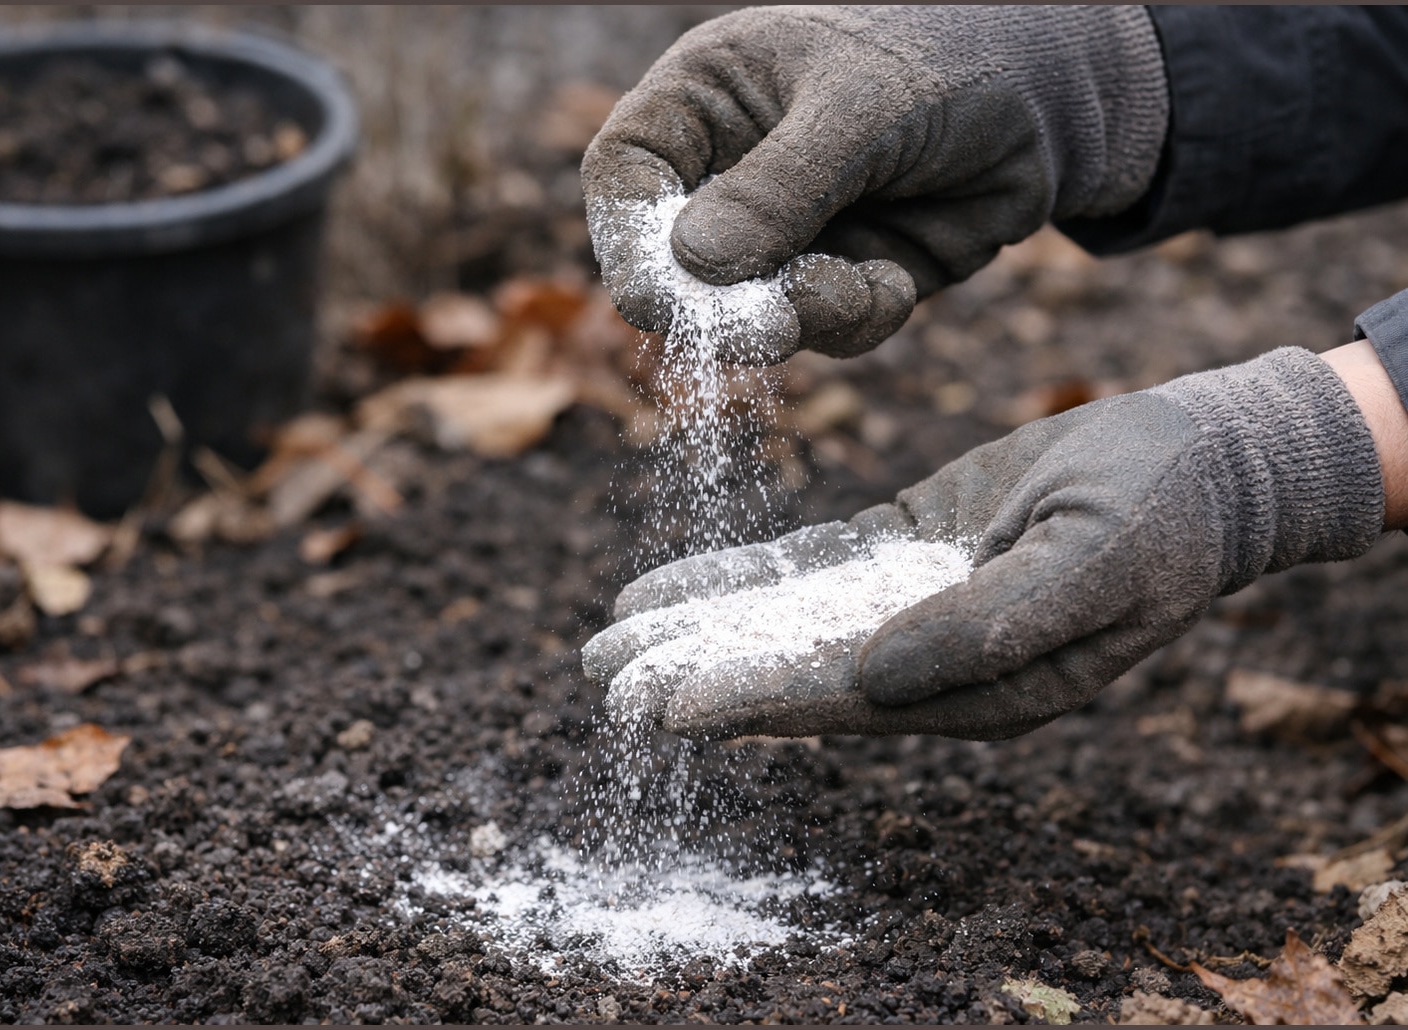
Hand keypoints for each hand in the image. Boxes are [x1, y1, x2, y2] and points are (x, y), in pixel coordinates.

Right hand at [582, 5, 1167, 360]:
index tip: (651, 296)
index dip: (626, 237)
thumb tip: (693, 265)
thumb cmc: (949, 58)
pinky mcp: (839, 276)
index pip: (628, 171)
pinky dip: (856, 319)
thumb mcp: (861, 108)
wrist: (1054, 97)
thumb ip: (780, 187)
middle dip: (719, 303)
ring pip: (748, 310)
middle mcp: (732, 170)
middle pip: (676, 261)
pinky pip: (820, 329)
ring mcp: (785, 231)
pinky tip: (896, 280)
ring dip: (799, 316)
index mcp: (709, 99)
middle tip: (764, 327)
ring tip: (856, 284)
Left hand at [584, 348, 1383, 740]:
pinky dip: (738, 578)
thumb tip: (873, 680)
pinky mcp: (900, 549)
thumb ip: (987, 626)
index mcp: (981, 684)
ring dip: (698, 629)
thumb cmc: (1162, 513)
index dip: (756, 700)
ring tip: (608, 638)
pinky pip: (805, 569)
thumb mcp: (1093, 563)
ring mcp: (910, 604)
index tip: (668, 703)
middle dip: (698, 672)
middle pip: (792, 671)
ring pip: (783, 623)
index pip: (846, 699)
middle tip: (600, 677)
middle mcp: (931, 658)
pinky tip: (673, 583)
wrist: (1201, 462)